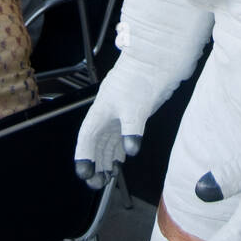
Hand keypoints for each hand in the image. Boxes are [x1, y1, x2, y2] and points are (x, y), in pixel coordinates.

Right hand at [73, 58, 146, 188]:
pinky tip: (122, 159)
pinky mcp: (133, 111)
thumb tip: (131, 149)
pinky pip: (119, 135)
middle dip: (95, 163)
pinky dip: (118, 149)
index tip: (84, 173)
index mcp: (101, 110)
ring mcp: (119, 112)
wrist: (157, 57)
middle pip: (95, 142)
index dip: (83, 156)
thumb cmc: (142, 76)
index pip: (86, 137)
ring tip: (108, 176)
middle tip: (98, 183)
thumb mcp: (136, 105)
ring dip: (106, 158)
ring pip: (107, 140)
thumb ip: (132, 129)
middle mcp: (107, 113)